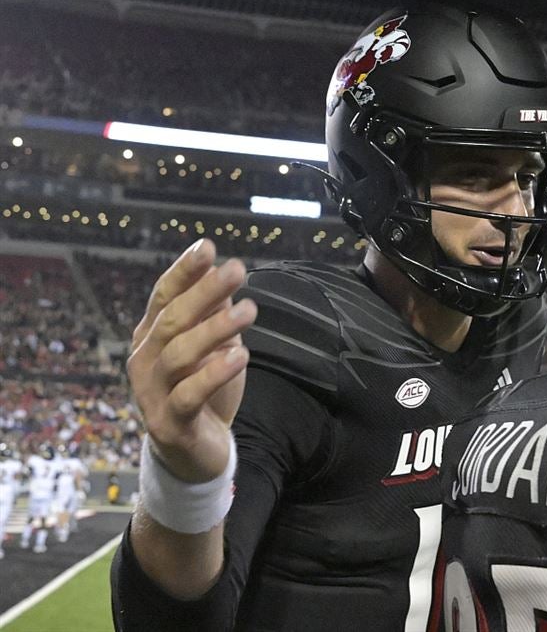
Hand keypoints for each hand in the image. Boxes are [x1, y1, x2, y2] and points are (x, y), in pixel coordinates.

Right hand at [127, 240, 257, 483]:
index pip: (164, 296)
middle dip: (205, 292)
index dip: (184, 271)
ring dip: (215, 329)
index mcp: (152, 336)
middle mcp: (144, 360)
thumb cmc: (204, 390)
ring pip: (179, 354)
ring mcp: (152, 392)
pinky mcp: (169, 423)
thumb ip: (213, 314)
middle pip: (172, 319)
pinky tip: (240, 356)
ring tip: (250, 310)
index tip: (207, 246)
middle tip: (238, 269)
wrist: (195, 452)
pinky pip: (189, 395)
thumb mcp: (213, 347)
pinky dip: (213, 374)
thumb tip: (223, 271)